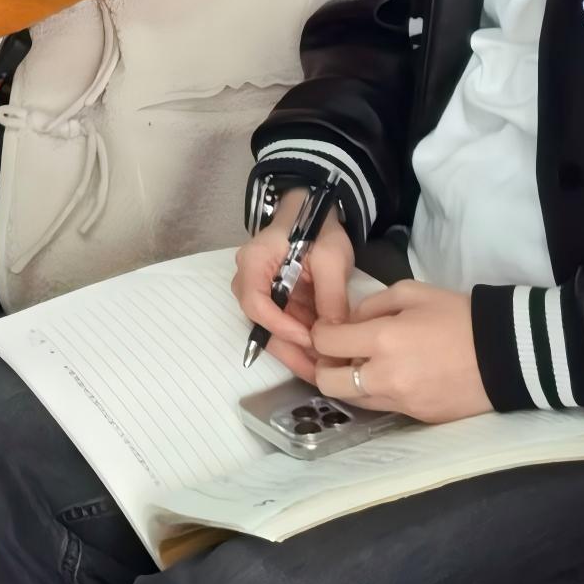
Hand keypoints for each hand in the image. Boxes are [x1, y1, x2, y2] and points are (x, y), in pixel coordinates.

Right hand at [233, 199, 357, 379]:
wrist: (315, 210)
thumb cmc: (319, 228)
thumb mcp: (331, 259)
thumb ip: (331, 296)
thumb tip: (334, 336)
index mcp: (254, 263)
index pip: (256, 303)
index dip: (281, 326)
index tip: (312, 340)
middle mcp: (249, 280)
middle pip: (260, 323)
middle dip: (289, 349)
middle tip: (318, 373)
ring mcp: (262, 291)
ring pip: (271, 328)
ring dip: (297, 350)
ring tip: (324, 370)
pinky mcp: (277, 299)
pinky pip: (284, 324)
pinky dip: (303, 341)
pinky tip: (323, 356)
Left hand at [311, 279, 485, 424]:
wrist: (509, 354)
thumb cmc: (459, 316)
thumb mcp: (411, 293)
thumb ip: (370, 305)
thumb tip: (349, 322)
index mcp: (382, 340)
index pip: (325, 342)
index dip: (319, 333)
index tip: (330, 328)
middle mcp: (386, 377)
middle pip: (326, 382)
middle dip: (323, 365)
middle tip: (337, 352)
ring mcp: (403, 402)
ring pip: (352, 399)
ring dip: (348, 382)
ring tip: (365, 364)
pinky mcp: (419, 417)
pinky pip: (382, 406)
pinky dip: (377, 392)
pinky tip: (393, 375)